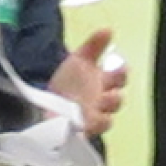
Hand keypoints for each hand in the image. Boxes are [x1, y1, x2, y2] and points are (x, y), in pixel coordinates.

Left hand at [51, 28, 125, 143]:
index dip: (121, 74)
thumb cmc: (68, 83)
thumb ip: (94, 46)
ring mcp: (92, 119)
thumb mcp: (79, 61)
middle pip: (116, 102)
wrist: (45, 105)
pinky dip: (84, 132)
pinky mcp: (80, 134)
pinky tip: (78, 126)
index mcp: (103, 84)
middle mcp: (101, 103)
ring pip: (105, 121)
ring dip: (101, 115)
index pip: (120, 78)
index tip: (118, 69)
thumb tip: (108, 29)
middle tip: (104, 93)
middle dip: (113, 97)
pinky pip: (87, 137)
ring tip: (92, 111)